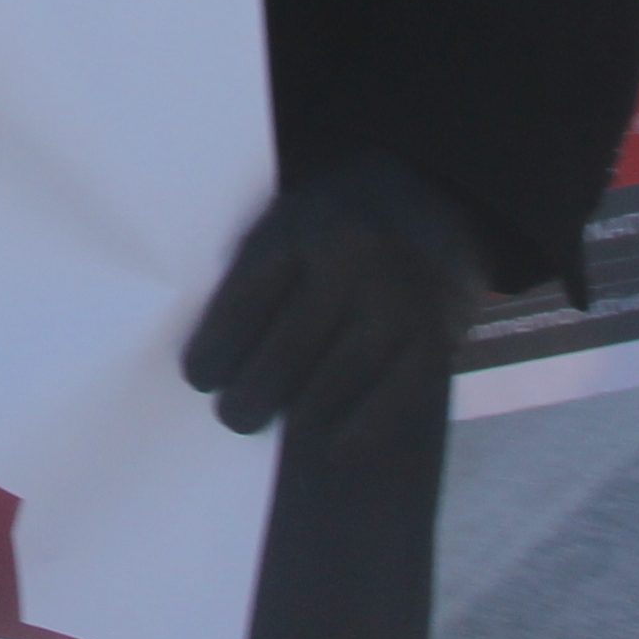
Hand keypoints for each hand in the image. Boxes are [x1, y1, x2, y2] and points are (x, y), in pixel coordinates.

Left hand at [179, 154, 487, 447]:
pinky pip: (397, 394)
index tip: (200, 379)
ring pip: (338, 378)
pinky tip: (337, 449)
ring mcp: (399, 296)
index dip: (216, 350)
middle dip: (252, 395)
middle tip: (235, 416)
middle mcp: (350, 256)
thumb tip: (216, 360)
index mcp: (299, 224)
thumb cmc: (334, 219)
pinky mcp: (438, 331)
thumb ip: (255, 274)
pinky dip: (364, 429)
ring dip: (299, 418)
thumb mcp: (287, 219)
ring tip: (280, 432)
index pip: (244, 302)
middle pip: (288, 349)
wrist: (430, 188)